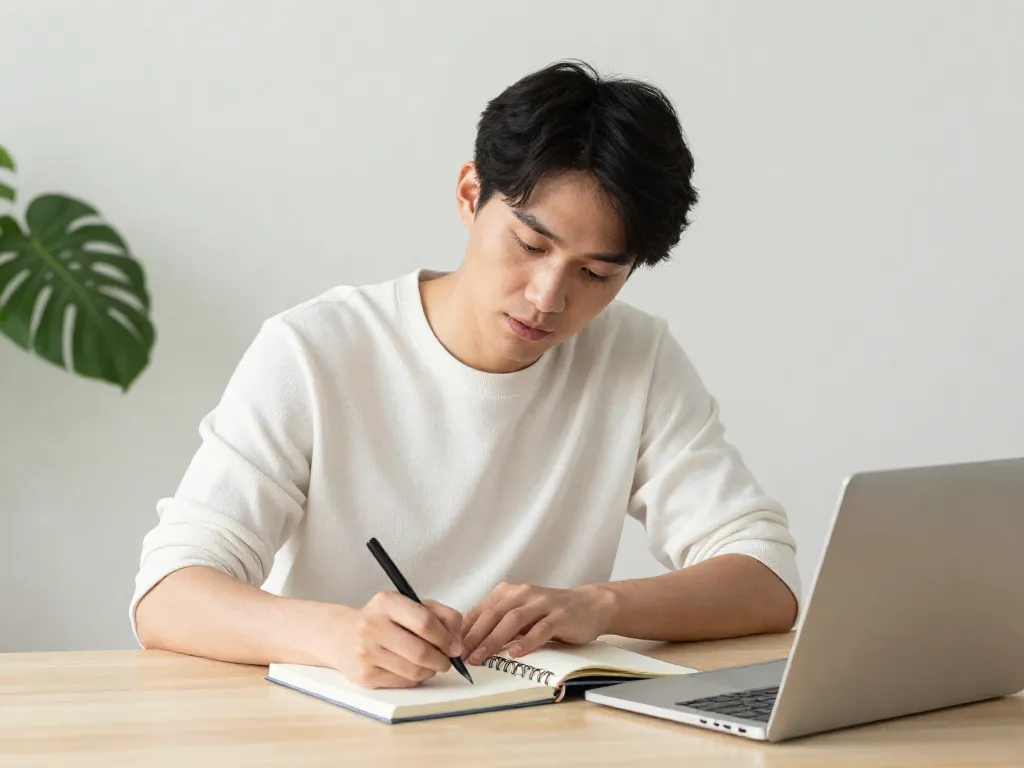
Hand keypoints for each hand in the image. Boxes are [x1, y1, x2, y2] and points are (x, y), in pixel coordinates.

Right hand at [329, 591, 463, 687]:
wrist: (341, 635)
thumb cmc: (383, 619)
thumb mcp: (409, 605)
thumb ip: (440, 615)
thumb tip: (457, 642)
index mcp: (386, 603)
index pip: (424, 622)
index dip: (446, 637)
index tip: (455, 646)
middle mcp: (372, 626)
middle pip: (420, 651)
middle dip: (442, 659)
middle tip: (447, 660)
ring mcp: (366, 653)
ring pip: (414, 671)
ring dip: (431, 670)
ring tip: (431, 664)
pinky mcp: (365, 676)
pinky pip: (404, 682)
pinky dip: (416, 678)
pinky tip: (413, 669)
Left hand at [460, 582, 615, 664]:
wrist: (589, 605)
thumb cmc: (550, 613)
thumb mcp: (521, 613)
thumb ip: (499, 622)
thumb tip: (467, 641)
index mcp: (509, 592)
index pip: (481, 610)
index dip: (465, 630)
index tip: (452, 648)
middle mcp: (523, 593)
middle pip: (493, 614)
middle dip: (474, 636)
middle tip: (461, 656)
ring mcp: (543, 603)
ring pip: (513, 620)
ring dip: (494, 640)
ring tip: (481, 657)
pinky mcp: (560, 616)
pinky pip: (541, 629)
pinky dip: (526, 641)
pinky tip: (515, 654)